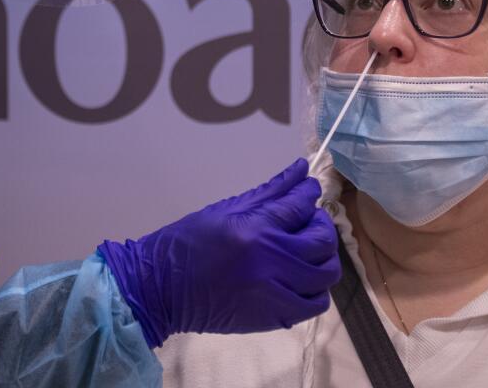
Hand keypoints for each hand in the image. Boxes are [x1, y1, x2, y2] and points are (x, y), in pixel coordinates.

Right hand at [97, 158, 339, 347]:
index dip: (308, 192)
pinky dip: (314, 289)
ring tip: (306, 251)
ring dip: (322, 257)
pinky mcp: (274, 316)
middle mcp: (271, 262)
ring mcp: (276, 292)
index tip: (308, 189)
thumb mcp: (225, 209)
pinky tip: (300, 279)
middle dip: (320, 224)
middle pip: (321, 240)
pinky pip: (314, 304)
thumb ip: (269, 191)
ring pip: (325, 273)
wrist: (162, 289)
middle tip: (307, 220)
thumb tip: (301, 170)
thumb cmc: (188, 242)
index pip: (300, 205)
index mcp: (255, 229)